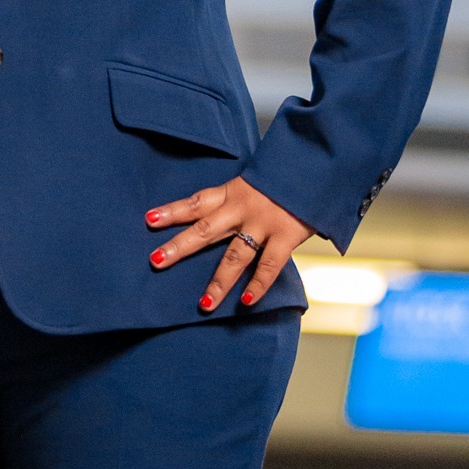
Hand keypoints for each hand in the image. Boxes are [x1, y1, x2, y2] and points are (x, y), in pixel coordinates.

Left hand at [145, 179, 313, 311]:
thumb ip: (239, 197)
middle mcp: (243, 208)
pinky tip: (246, 300)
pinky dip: (258, 284)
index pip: (196, 202)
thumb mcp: (257, 178)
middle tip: (155, 261)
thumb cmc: (287, 174)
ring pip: (235, 256)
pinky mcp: (286, 235)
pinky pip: (269, 265)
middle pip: (205, 230)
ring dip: (218, 282)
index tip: (149, 219)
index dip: (172, 211)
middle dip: (179, 247)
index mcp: (233, 191)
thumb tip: (222, 214)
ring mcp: (263, 223)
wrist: (319, 163)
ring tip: (203, 304)